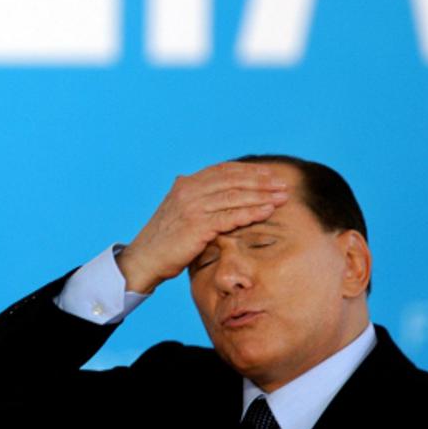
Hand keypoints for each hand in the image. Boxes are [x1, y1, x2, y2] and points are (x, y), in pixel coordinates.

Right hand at [115, 162, 289, 293]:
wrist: (144, 258)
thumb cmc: (165, 240)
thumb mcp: (180, 211)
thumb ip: (198, 199)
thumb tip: (218, 194)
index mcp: (186, 184)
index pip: (223, 170)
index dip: (248, 171)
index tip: (270, 174)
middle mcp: (188, 190)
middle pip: (232, 180)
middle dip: (261, 181)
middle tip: (283, 184)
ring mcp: (192, 207)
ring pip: (234, 196)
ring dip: (262, 195)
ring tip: (282, 196)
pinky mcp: (197, 225)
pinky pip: (230, 216)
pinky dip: (251, 212)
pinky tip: (267, 211)